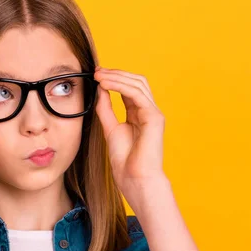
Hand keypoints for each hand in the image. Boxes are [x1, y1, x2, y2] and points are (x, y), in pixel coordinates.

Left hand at [94, 66, 165, 195]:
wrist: (135, 179)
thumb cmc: (125, 161)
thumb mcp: (110, 128)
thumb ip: (106, 109)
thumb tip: (100, 89)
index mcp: (138, 114)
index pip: (129, 88)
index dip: (114, 78)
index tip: (96, 74)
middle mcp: (148, 111)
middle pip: (136, 81)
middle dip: (116, 73)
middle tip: (97, 71)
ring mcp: (153, 113)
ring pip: (137, 84)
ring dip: (117, 76)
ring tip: (99, 75)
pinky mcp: (154, 117)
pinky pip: (137, 93)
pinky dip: (121, 86)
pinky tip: (106, 84)